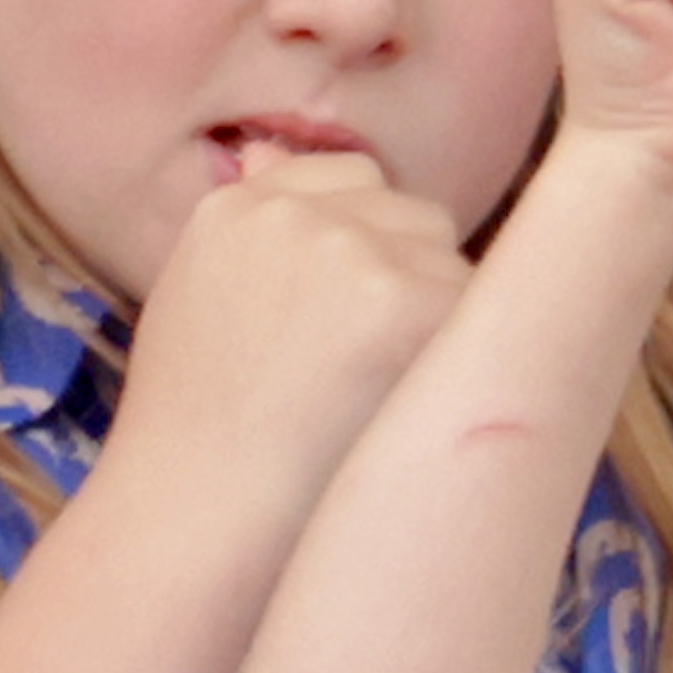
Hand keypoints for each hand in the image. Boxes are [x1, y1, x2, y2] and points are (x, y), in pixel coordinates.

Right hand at [104, 152, 469, 507]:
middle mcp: (293, 211)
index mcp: (236, 207)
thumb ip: (245, 238)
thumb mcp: (193, 306)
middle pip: (412, 214)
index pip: (349, 180)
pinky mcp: (405, 297)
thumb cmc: (193, 440)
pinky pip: (478, 307)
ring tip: (387, 396)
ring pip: (451, 258)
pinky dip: (462, 358)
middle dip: (412, 276)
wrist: (194, 515)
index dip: (370, 248)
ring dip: (442, 317)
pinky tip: (415, 408)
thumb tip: (268, 157)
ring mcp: (351, 247)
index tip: (356, 320)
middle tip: (378, 370)